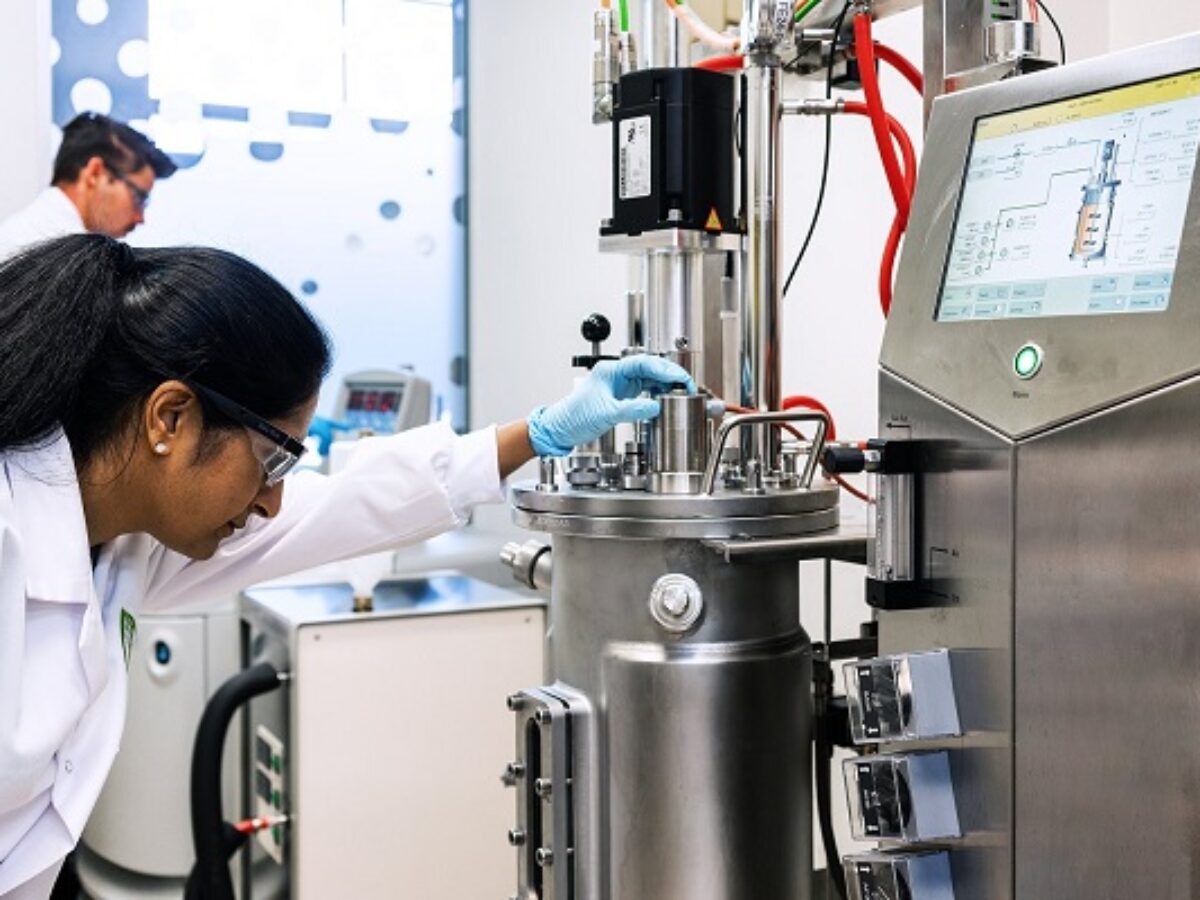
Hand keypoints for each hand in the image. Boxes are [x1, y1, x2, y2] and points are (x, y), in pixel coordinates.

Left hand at [526, 355, 696, 456]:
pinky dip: (657, 394)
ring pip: (649, 378)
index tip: (679, 378)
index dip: (664, 369)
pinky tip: (666, 399)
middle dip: (670, 375)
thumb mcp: (606, 414)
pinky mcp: (621, 395)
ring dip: (666, 385)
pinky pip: (644, 390)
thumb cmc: (574, 416)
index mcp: (611, 370)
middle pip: (650, 368)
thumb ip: (632, 410)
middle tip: (687, 385)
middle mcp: (617, 374)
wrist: (560, 429)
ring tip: (681, 393)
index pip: (644, 363)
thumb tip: (655, 407)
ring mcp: (620, 384)